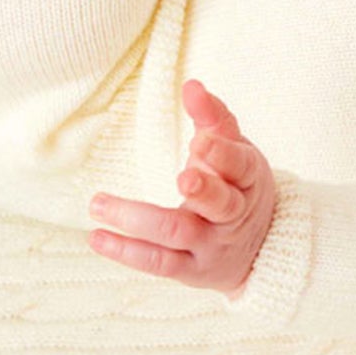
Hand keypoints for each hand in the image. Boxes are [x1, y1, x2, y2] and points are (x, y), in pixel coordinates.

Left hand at [87, 79, 275, 297]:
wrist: (258, 248)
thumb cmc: (238, 187)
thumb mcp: (237, 153)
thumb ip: (214, 120)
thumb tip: (192, 84)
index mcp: (248, 181)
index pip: (241, 166)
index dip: (223, 154)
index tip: (200, 141)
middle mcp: (234, 215)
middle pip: (221, 204)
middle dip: (204, 189)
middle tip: (183, 176)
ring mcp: (211, 245)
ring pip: (178, 233)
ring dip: (138, 219)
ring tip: (98, 203)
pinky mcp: (190, 270)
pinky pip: (158, 262)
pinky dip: (127, 251)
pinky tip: (97, 236)